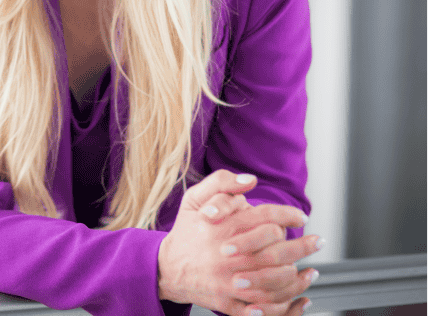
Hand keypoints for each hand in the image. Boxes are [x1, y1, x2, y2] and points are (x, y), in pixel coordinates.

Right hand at [158, 170, 319, 315]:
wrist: (166, 268)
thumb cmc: (185, 232)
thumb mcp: (193, 199)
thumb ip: (220, 183)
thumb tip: (250, 181)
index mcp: (222, 228)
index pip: (265, 217)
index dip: (287, 214)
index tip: (300, 216)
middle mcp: (228, 256)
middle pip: (277, 252)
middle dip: (303, 246)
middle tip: (317, 242)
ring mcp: (229, 282)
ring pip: (275, 282)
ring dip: (299, 278)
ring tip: (311, 271)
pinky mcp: (229, 303)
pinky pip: (264, 309)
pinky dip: (285, 306)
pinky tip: (298, 298)